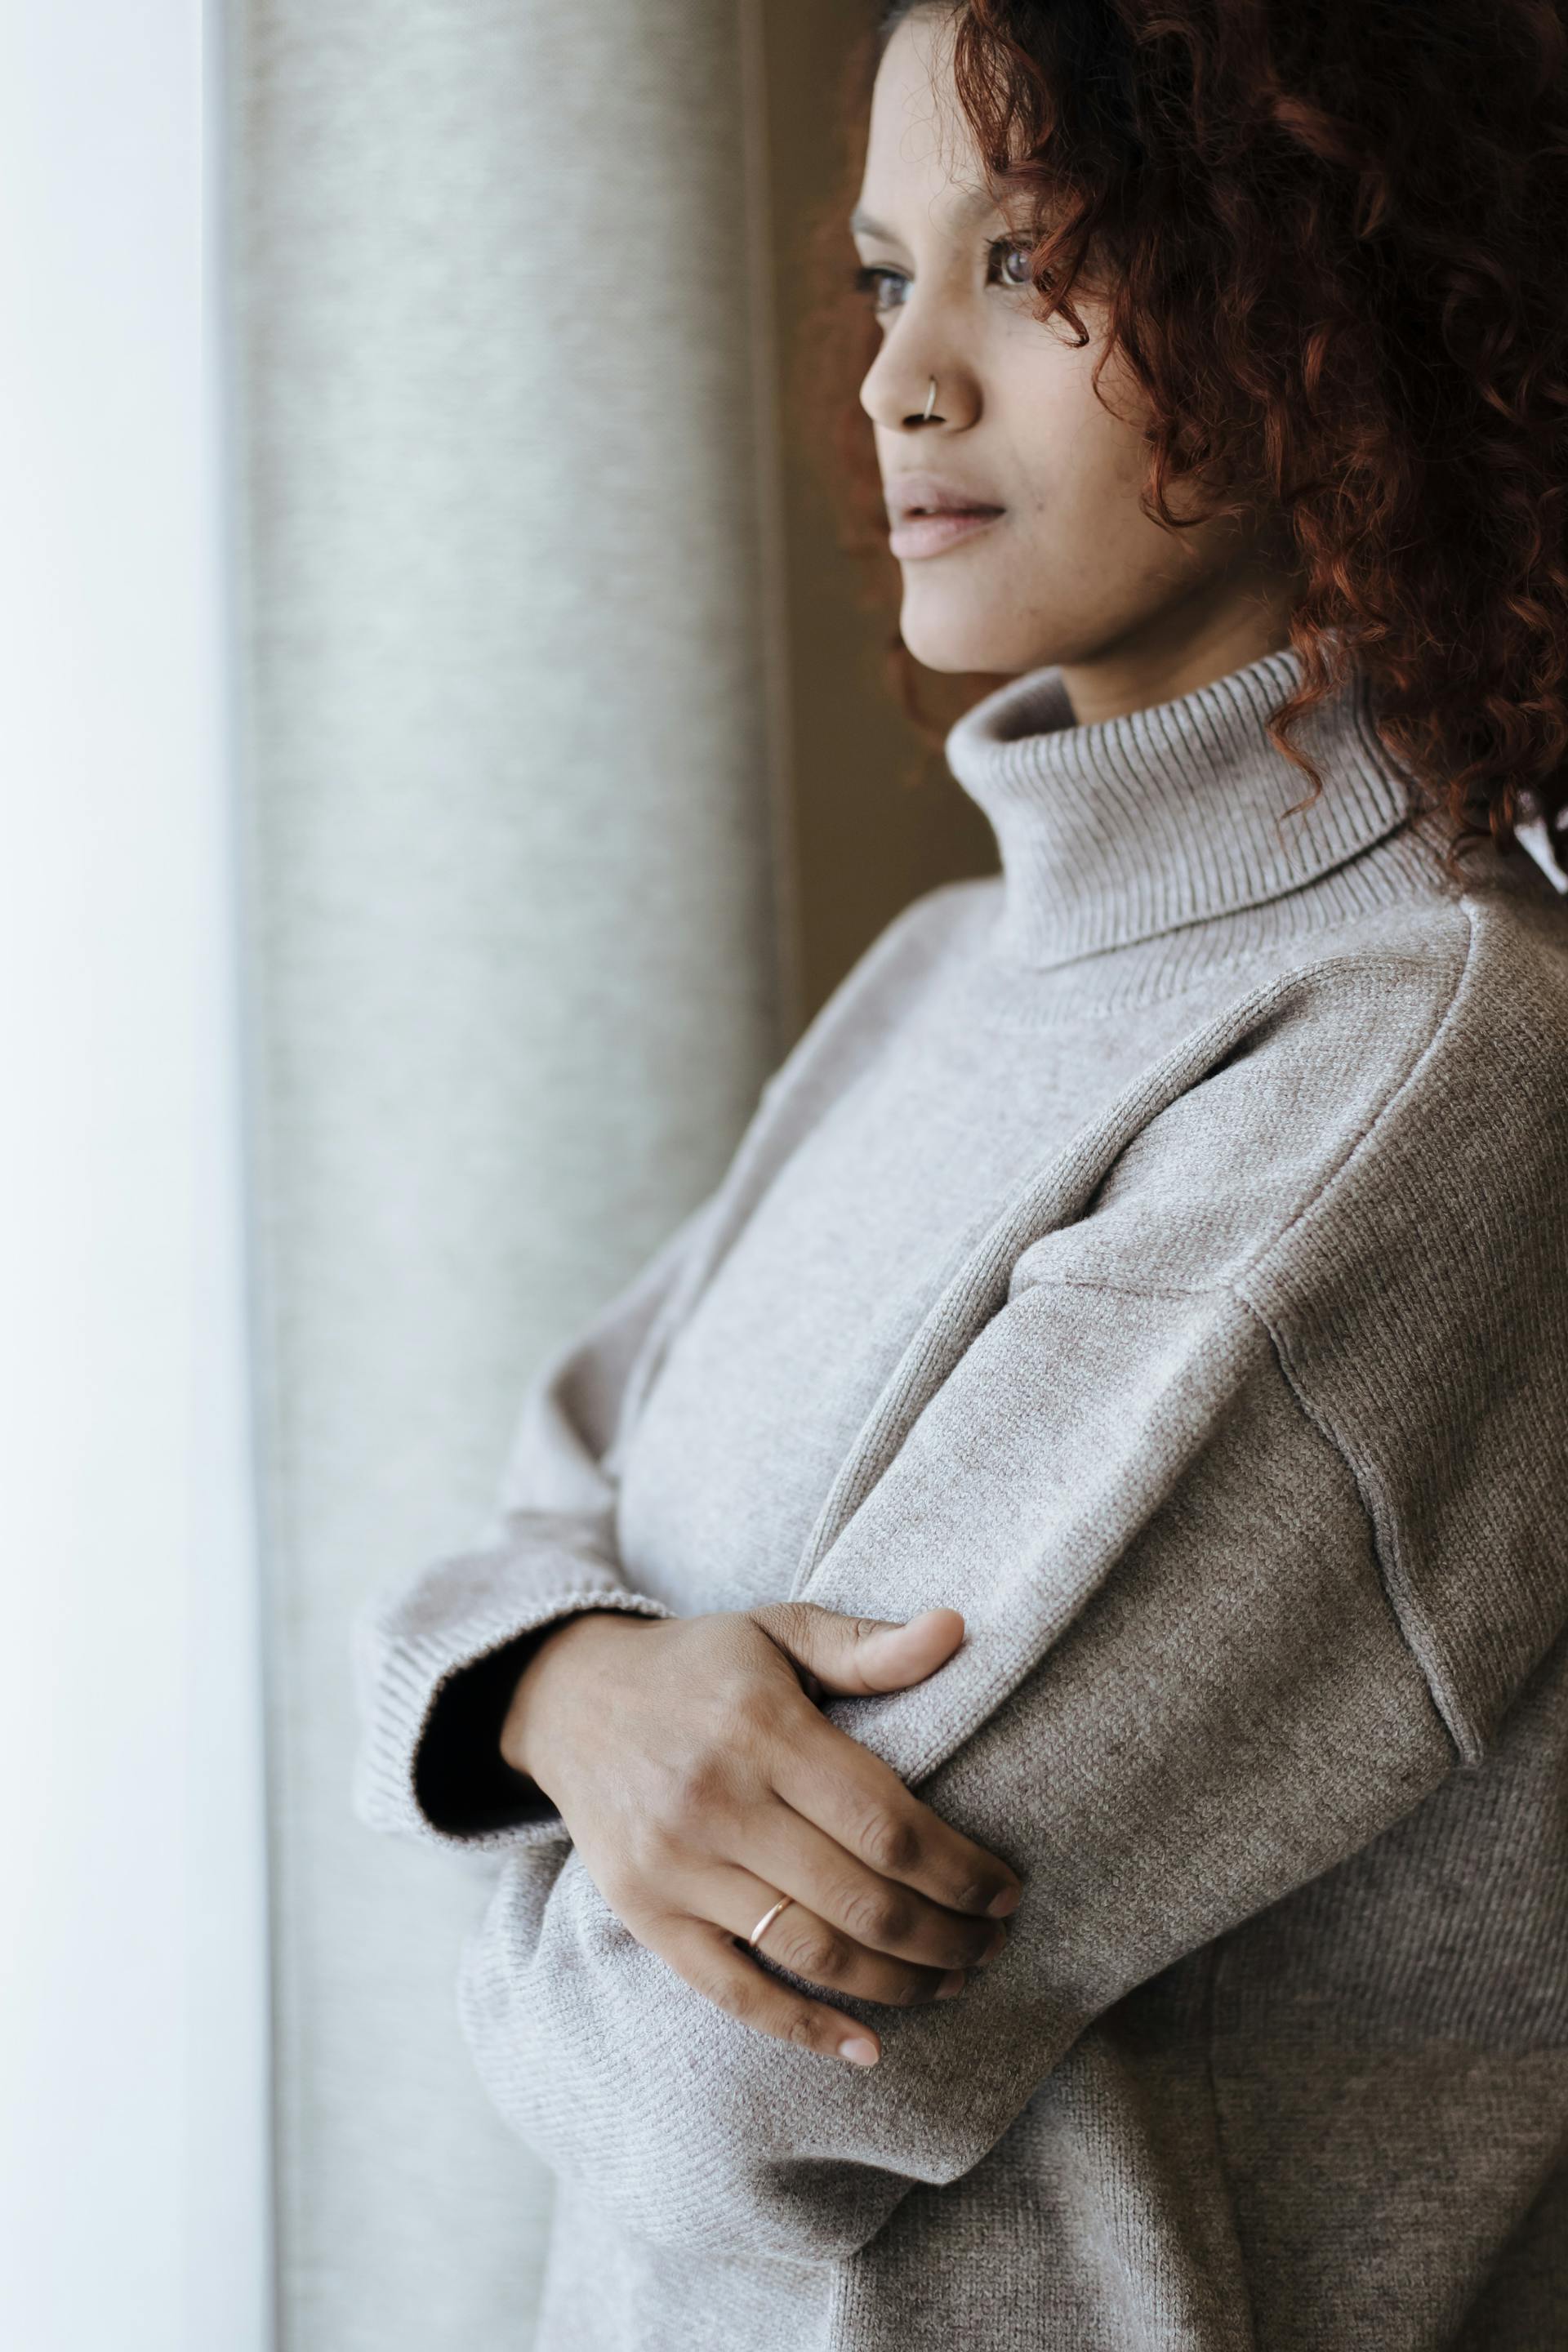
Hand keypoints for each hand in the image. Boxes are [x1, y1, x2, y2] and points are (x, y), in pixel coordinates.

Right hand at [499, 1602, 1022, 2066]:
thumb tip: (959, 1627)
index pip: (887, 1823)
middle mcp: (719, 1801)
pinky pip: (734, 1991)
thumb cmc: (699, 1666)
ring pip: (810, 1950)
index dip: (959, 1869)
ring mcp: (679, 1866)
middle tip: (993, 1942)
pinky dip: (805, 2029)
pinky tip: (868, 2049)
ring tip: (951, 1981)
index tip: (1007, 1890)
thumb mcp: (778, 1631)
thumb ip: (867, 1645)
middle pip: (860, 1898)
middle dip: (946, 1934)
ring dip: (897, 1983)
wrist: (570, 1700)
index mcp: (764, 1729)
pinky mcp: (647, 1914)